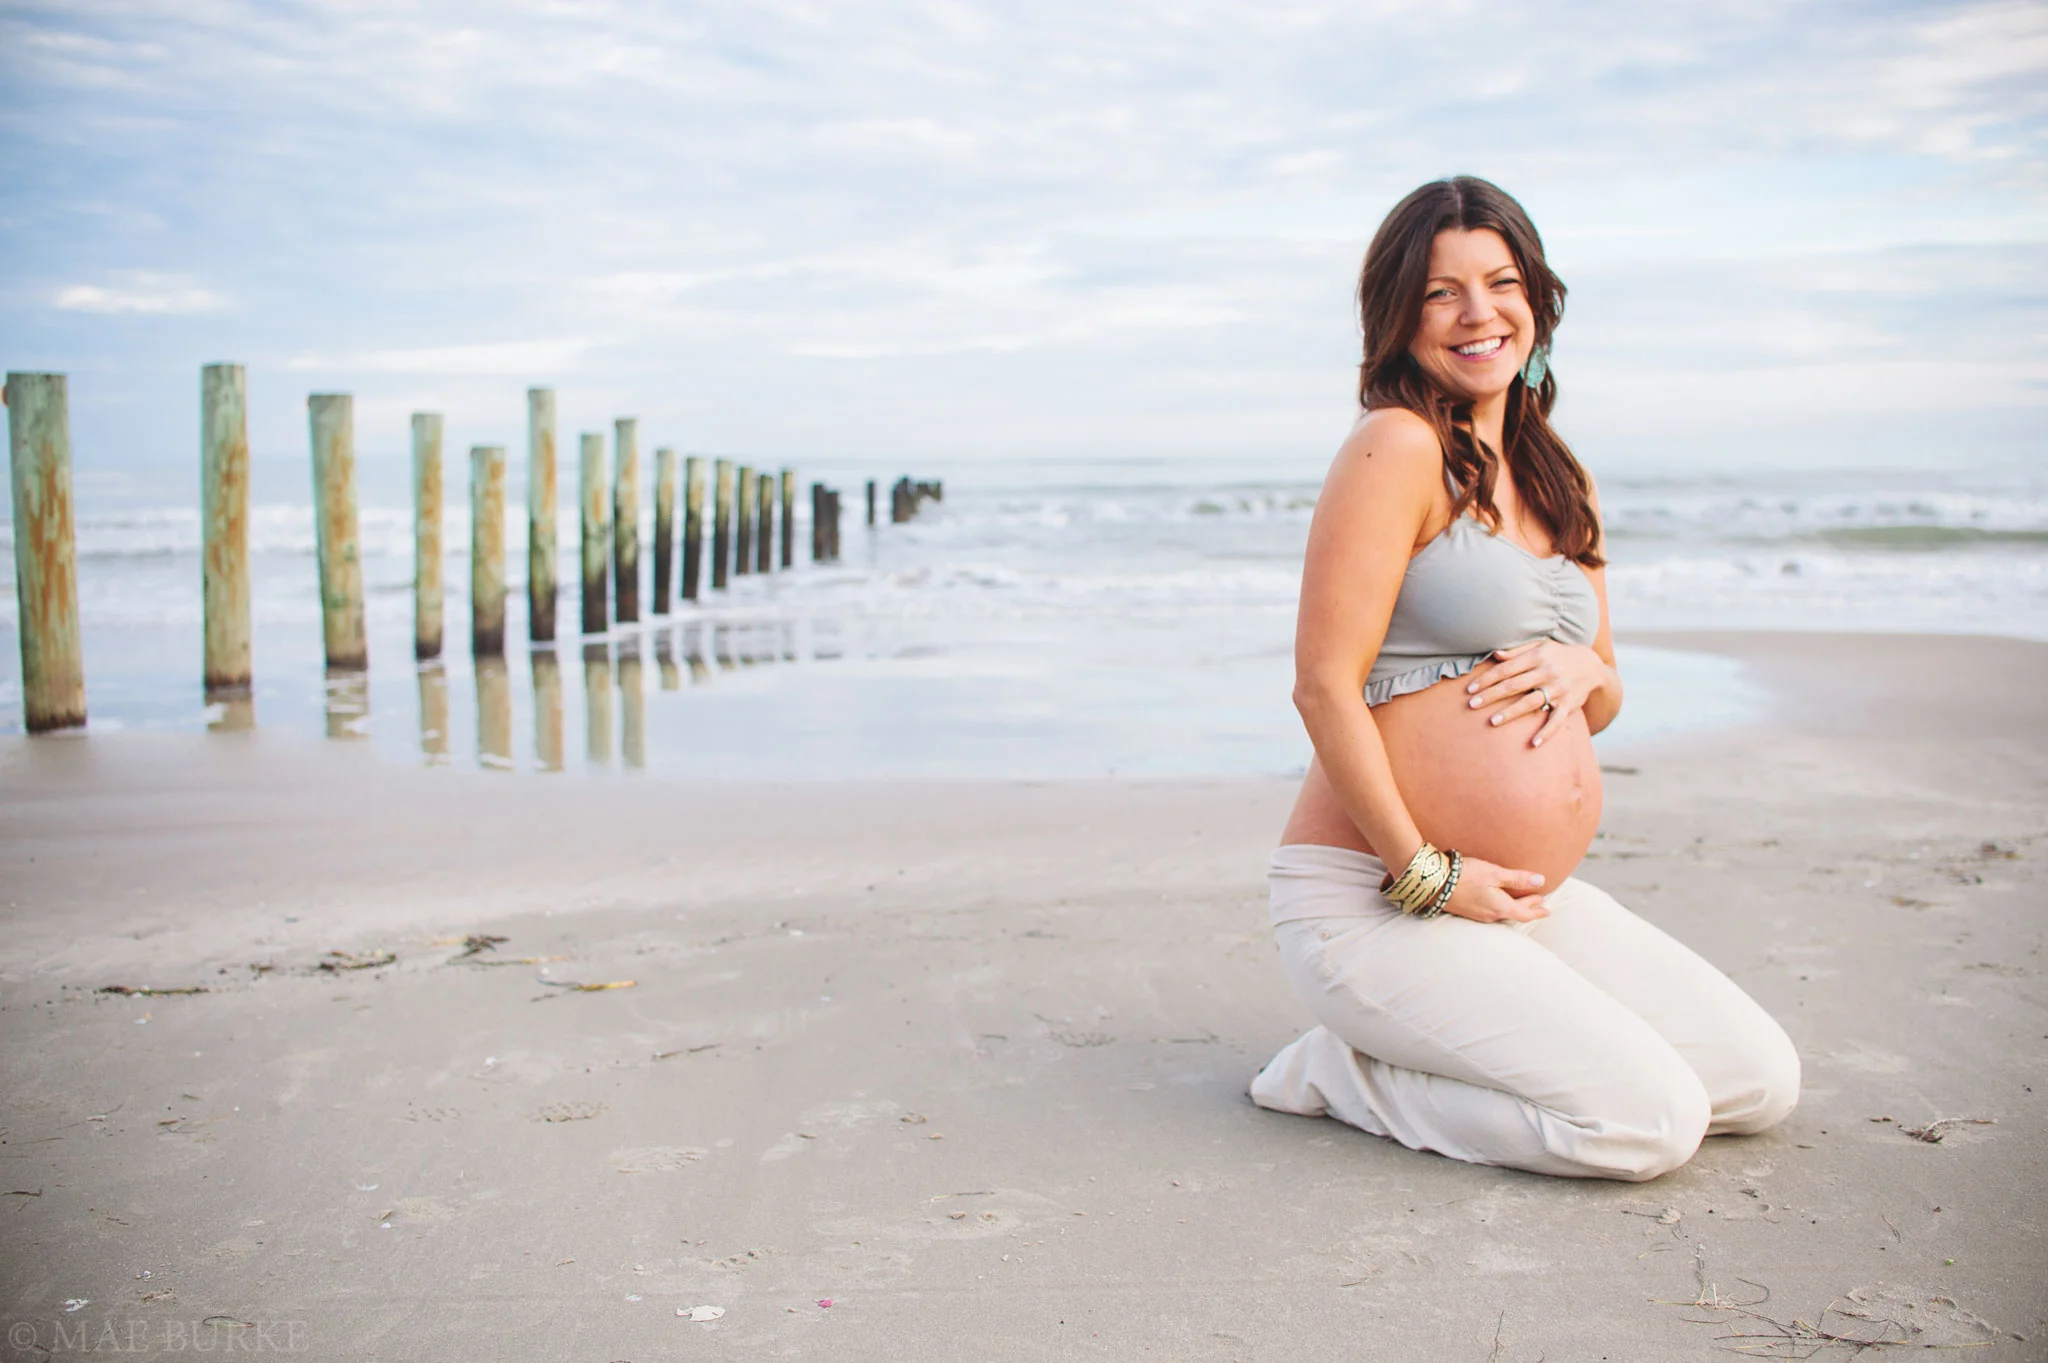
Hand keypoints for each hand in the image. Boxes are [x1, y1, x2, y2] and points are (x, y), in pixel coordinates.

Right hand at [1442, 856, 1548, 923]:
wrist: (1434, 883)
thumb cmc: (1465, 875)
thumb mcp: (1495, 873)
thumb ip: (1517, 878)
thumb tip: (1540, 881)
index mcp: (1500, 908)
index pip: (1524, 913)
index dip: (1537, 911)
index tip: (1547, 910)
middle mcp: (1490, 915)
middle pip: (1514, 914)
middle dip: (1528, 908)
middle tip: (1539, 903)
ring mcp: (1477, 915)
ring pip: (1502, 914)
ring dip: (1514, 908)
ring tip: (1521, 902)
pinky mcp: (1467, 911)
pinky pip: (1491, 912)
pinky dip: (1501, 907)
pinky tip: (1498, 902)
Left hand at [1463, 640, 1611, 747]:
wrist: (1592, 666)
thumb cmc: (1558, 655)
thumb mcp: (1541, 646)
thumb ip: (1517, 651)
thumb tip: (1495, 654)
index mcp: (1537, 657)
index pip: (1507, 669)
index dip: (1487, 679)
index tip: (1470, 689)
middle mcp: (1547, 672)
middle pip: (1514, 685)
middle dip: (1492, 695)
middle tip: (1472, 705)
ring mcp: (1559, 689)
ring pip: (1531, 702)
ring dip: (1511, 712)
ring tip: (1492, 721)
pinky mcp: (1569, 704)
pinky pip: (1557, 720)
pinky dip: (1546, 732)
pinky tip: (1533, 743)